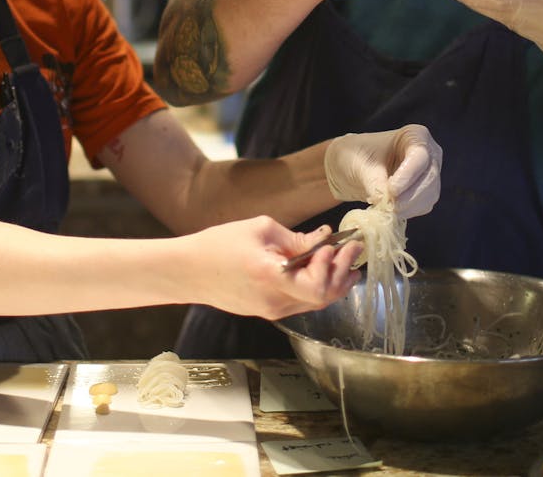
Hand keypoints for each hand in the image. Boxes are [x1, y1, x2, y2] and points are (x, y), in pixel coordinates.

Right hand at [189, 218, 361, 319]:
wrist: (188, 271)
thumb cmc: (218, 245)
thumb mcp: (260, 230)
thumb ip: (295, 239)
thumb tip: (323, 239)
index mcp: (271, 277)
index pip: (318, 286)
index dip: (335, 266)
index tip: (340, 244)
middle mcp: (274, 301)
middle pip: (324, 298)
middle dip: (343, 273)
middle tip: (354, 250)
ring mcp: (271, 311)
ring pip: (315, 303)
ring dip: (334, 282)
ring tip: (346, 261)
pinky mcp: (267, 312)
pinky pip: (301, 304)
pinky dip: (317, 288)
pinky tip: (322, 271)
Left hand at [324, 124, 441, 218]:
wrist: (350, 168)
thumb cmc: (355, 155)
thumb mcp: (361, 165)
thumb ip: (375, 183)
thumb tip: (385, 202)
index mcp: (414, 135)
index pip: (420, 155)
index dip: (408, 175)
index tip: (392, 190)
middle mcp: (428, 153)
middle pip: (429, 177)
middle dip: (410, 195)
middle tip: (390, 206)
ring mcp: (428, 174)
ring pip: (429, 195)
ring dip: (409, 207)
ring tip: (386, 210)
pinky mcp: (425, 193)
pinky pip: (424, 206)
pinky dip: (408, 212)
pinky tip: (391, 211)